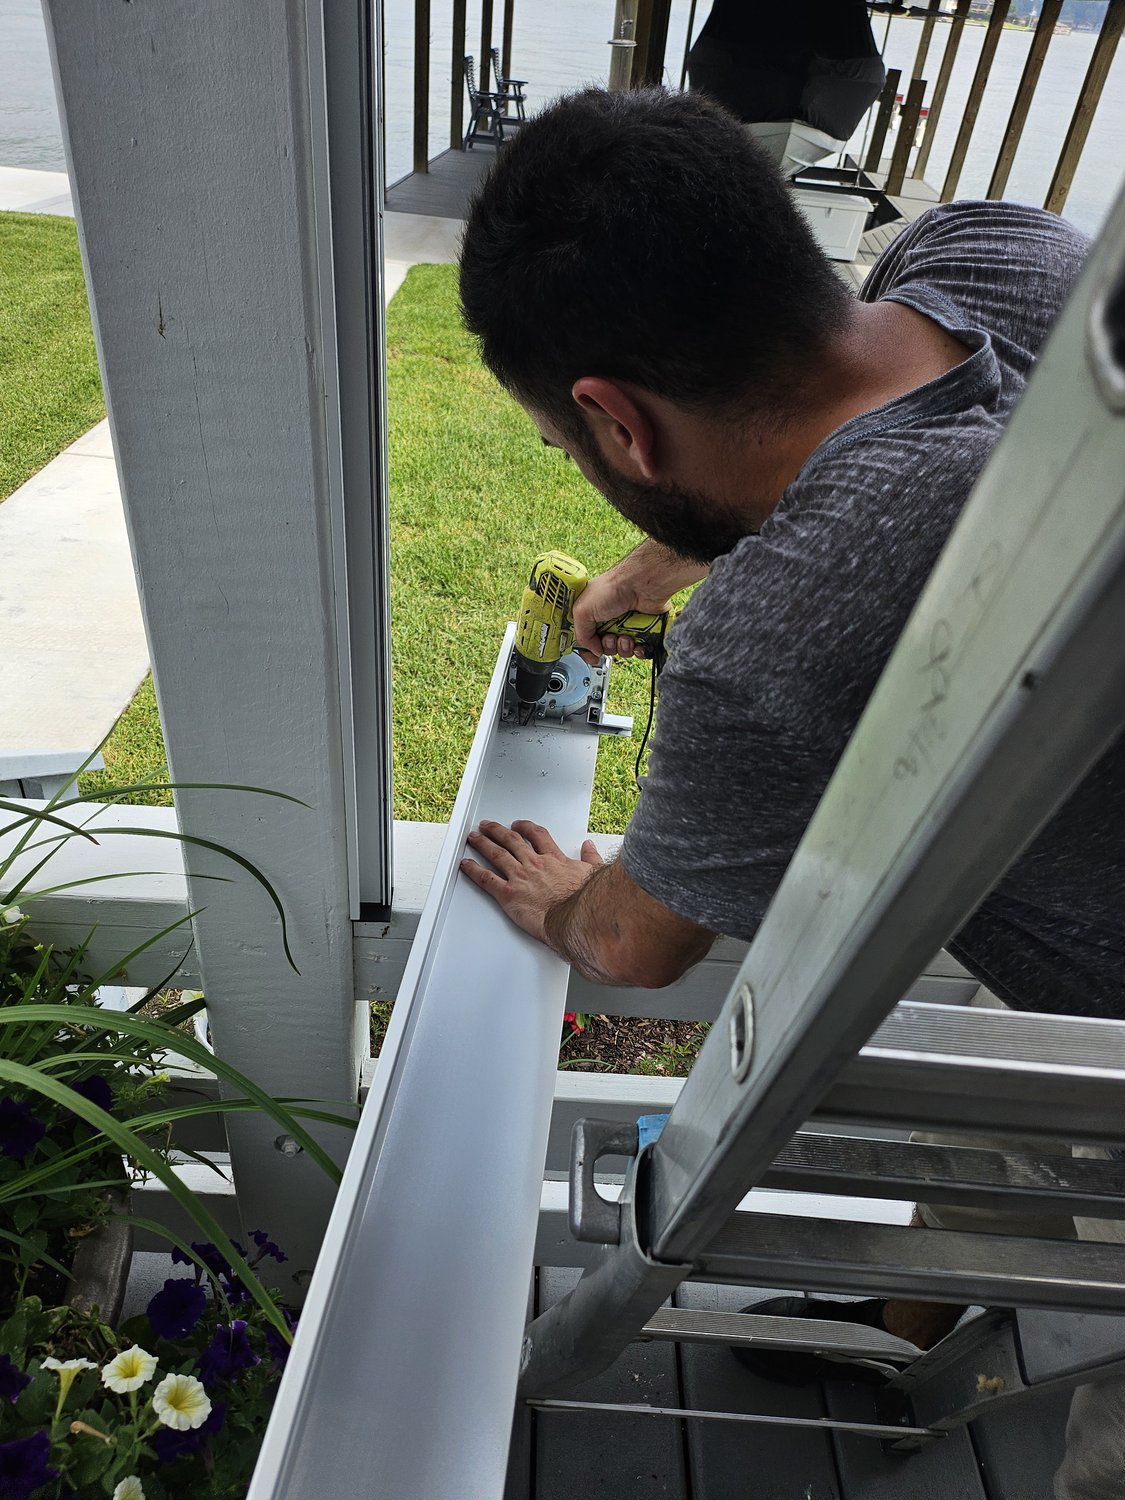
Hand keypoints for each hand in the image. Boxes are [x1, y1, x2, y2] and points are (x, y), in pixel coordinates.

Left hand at [460, 819, 602, 943]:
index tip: (519, 826)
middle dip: (497, 831)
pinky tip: (466, 865)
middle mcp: (534, 864)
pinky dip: (474, 870)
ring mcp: (520, 877)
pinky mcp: (509, 894)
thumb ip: (590, 858)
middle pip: (511, 841)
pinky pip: (487, 879)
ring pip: (496, 854)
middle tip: (488, 826)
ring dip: (483, 843)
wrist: (577, 917)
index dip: (525, 828)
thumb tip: (589, 848)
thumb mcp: (594, 873)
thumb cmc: (586, 900)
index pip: (536, 836)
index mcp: (554, 858)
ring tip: (474, 838)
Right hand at [572, 540, 704, 658]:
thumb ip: (581, 635)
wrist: (641, 585)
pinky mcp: (643, 630)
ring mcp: (626, 625)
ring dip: (622, 647)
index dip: (588, 649)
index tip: (591, 655)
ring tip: (626, 636)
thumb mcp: (582, 610)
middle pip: (604, 647)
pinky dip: (638, 649)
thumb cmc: (612, 588)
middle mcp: (608, 620)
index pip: (586, 638)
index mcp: (592, 614)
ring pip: (621, 651)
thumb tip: (593, 650)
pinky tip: (636, 641)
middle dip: (607, 646)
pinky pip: (639, 650)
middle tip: (610, 636)